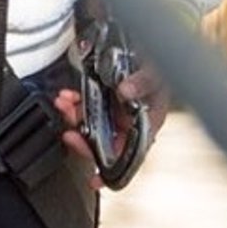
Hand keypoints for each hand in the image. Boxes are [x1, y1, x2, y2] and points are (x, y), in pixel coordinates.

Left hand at [53, 67, 172, 172]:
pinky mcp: (103, 97)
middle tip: (69, 133)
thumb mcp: (157, 73)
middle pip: (103, 141)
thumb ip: (144, 83)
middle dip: (83, 138)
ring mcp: (115, 110)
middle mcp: (130, 122)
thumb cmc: (162, 65)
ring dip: (74, 116)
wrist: (155, 46)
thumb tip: (126, 92)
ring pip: (90, 123)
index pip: (129, 155)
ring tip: (63, 104)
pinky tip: (68, 96)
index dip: (112, 170)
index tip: (96, 181)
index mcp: (146, 125)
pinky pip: (85, 105)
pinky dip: (74, 102)